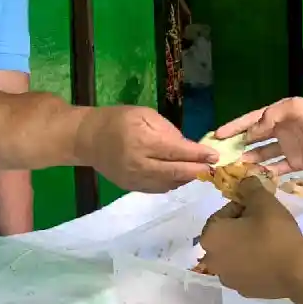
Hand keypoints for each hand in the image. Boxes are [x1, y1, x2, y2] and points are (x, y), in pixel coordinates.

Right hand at [76, 106, 216, 192]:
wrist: (88, 139)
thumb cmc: (118, 120)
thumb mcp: (144, 115)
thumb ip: (168, 131)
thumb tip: (189, 146)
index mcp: (141, 142)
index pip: (176, 152)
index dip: (197, 155)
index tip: (215, 155)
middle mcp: (138, 164)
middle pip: (175, 173)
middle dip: (197, 171)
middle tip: (214, 168)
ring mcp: (134, 179)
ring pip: (169, 184)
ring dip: (187, 178)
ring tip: (200, 170)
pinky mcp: (131, 187)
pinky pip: (158, 188)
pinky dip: (173, 183)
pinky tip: (182, 176)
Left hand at [199, 176, 302, 298]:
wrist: (297, 271)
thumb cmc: (275, 234)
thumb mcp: (263, 201)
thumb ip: (249, 187)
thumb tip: (243, 181)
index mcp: (210, 236)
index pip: (222, 213)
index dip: (242, 207)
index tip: (260, 209)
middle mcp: (211, 259)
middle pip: (225, 234)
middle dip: (241, 226)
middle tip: (264, 223)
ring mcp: (226, 277)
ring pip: (233, 252)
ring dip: (245, 244)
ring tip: (268, 241)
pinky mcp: (241, 290)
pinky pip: (243, 269)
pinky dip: (251, 262)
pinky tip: (270, 258)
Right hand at [215, 97, 302, 175]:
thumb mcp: (294, 108)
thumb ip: (271, 118)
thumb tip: (250, 132)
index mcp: (278, 114)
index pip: (251, 121)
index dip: (234, 127)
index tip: (216, 136)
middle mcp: (279, 130)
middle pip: (253, 139)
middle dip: (236, 146)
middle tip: (219, 158)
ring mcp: (287, 148)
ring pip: (262, 155)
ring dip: (248, 161)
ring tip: (232, 170)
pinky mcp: (296, 163)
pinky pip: (276, 169)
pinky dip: (265, 173)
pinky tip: (252, 179)